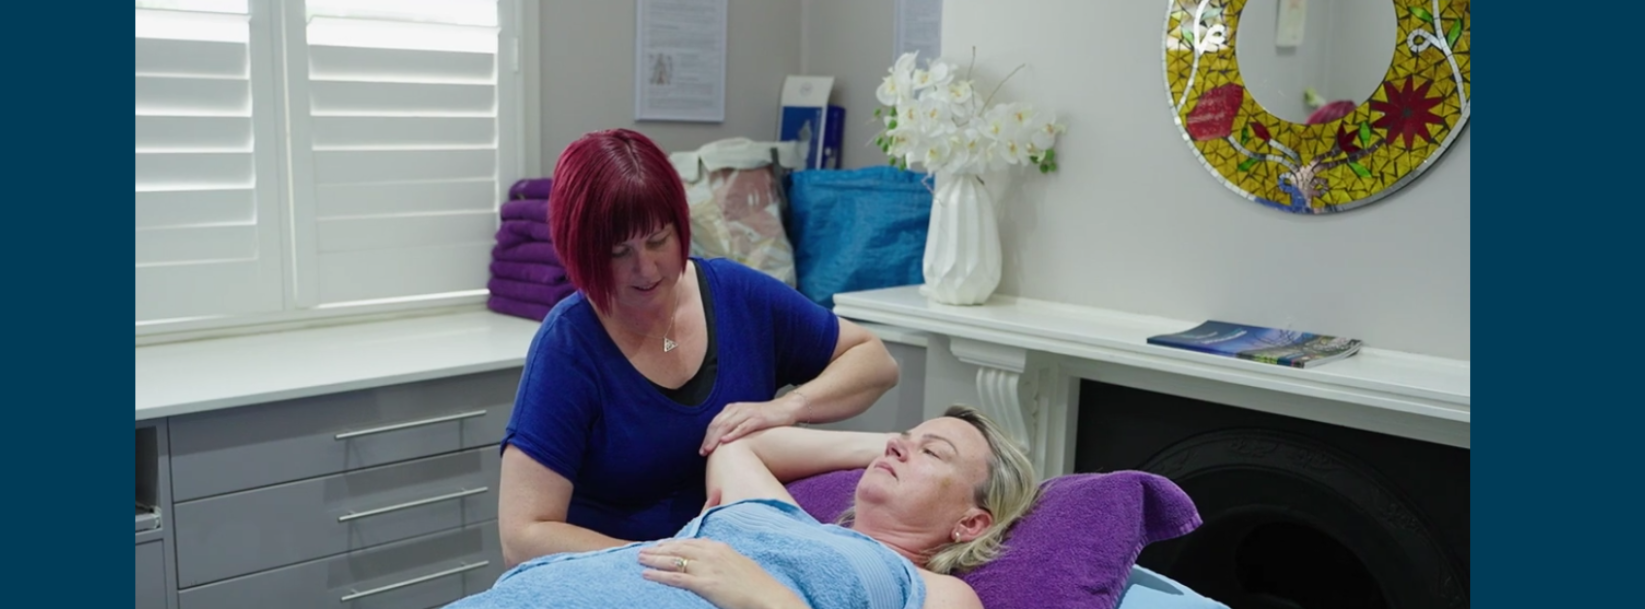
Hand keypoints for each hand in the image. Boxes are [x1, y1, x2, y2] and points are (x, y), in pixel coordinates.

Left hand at [639, 539, 805, 608]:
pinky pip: (676, 577)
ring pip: (673, 560)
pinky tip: (646, 574)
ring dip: (654, 559)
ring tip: (639, 559)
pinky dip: (658, 575)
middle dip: (658, 548)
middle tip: (642, 550)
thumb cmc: (757, 585)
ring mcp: (707, 568)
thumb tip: (714, 560)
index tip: (660, 544)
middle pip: (678, 548)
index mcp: (720, 547)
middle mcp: (711, 553)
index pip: (690, 541)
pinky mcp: (704, 584)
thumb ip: (723, 559)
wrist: (768, 596)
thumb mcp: (739, 564)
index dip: (672, 543)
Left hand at [699, 394, 802, 455]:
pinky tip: (726, 441)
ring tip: (710, 449)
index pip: (714, 423)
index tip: (702, 451)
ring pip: (727, 425)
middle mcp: (738, 409)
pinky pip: (743, 426)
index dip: (707, 436)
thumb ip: (733, 426)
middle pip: (718, 424)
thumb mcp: (745, 419)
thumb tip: (721, 443)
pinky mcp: (758, 418)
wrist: (785, 408)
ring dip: (717, 438)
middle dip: (709, 439)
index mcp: (732, 409)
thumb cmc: (765, 417)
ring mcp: (748, 413)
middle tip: (703, 452)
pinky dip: (733, 434)